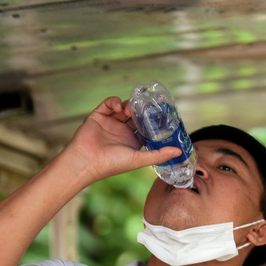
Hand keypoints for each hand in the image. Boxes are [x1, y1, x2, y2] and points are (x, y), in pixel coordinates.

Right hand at [62, 97, 181, 184]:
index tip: (163, 113)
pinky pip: (109, 104)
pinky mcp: (98, 116)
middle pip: (136, 115)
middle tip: (149, 106)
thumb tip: (179, 152)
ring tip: (130, 112)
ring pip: (124, 108)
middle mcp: (123, 131)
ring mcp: (110, 123)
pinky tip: (118, 108)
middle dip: (142, 110)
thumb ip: (159, 155)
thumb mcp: (139, 159)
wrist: (87, 160)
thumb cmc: (112, 164)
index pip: (147, 127)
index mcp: (133, 141)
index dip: (154, 121)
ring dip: (129, 107)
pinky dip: (114, 102)